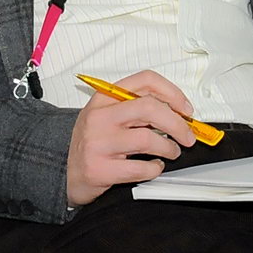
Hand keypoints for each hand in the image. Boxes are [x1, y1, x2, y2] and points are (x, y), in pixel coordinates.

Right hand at [66, 69, 197, 206]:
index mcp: (104, 98)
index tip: (185, 108)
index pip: (145, 80)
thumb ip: (135, 107)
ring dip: (169, 148)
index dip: (172, 92)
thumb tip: (178, 112)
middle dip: (178, 123)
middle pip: (150, 108)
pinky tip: (154, 166)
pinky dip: (155, 168)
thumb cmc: (92, 142)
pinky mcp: (100, 169)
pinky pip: (140, 168)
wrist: (64, 171)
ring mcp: (98, 143)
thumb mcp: (106, 114)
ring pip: (148, 139)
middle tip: (187, 135)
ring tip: (171, 151)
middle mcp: (99, 117)